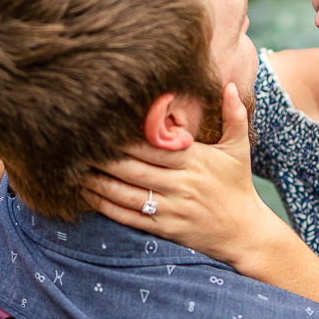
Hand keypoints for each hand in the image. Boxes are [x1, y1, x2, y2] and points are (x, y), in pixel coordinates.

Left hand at [82, 83, 271, 267]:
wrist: (244, 233)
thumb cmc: (238, 187)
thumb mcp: (239, 150)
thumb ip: (233, 116)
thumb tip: (230, 85)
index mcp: (194, 161)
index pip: (152, 147)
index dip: (124, 139)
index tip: (100, 126)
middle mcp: (181, 185)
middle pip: (133, 169)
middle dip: (102, 158)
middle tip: (76, 145)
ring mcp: (171, 209)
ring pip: (126, 194)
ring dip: (97, 182)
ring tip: (74, 168)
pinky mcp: (164, 229)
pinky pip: (128, 217)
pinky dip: (105, 206)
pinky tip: (87, 194)